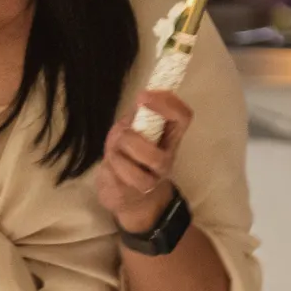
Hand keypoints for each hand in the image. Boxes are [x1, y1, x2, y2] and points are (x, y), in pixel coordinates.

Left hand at [96, 89, 192, 233]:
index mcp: (168, 139)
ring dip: (117, 157)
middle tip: (120, 134)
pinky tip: (110, 168)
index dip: (168, 105)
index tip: (143, 96)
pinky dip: (108, 170)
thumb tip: (141, 98)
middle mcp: (165, 161)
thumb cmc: (129, 155)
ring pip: (136, 174)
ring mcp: (151, 182)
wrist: (127, 193)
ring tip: (113, 153)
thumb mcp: (132, 130)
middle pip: (158, 157)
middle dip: (131, 141)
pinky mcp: (131, 194)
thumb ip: (137, 118)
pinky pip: (118, 181)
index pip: (182, 118)